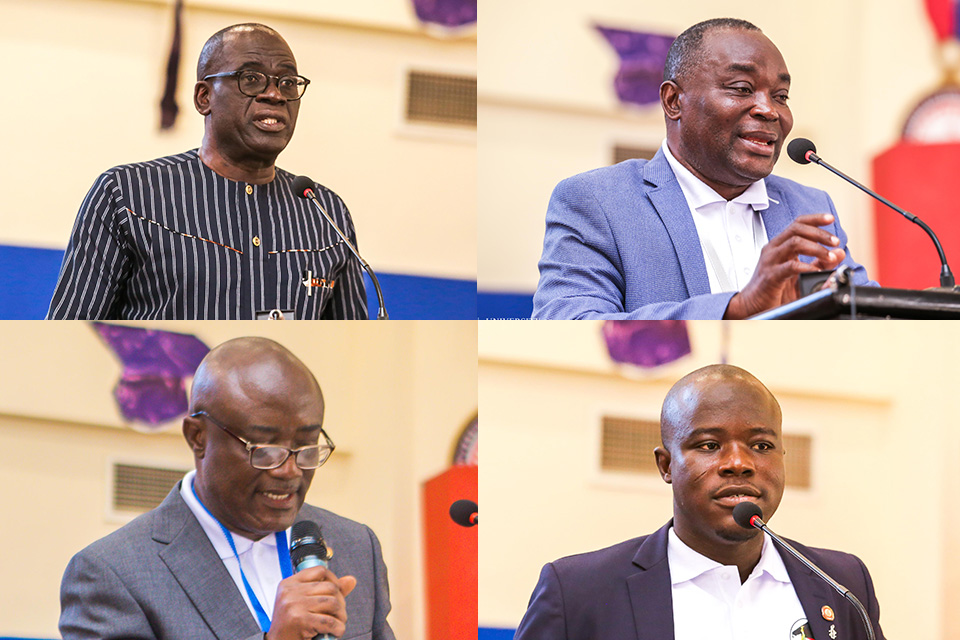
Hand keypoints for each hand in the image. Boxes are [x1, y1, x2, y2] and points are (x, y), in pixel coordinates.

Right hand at [266, 566, 356, 639]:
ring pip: (332, 603)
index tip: (337, 592)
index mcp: (289, 584)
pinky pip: (329, 621)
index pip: (319, 571)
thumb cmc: (290, 626)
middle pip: (329, 587)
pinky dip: (338, 628)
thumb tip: (350, 580)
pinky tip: (334, 632)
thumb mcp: (304, 603)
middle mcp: (290, 592)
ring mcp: (294, 605)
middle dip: (340, 602)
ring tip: (337, 623)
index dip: (334, 580)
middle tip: (338, 614)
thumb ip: (327, 591)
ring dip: (341, 616)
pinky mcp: (299, 620)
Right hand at [724, 213, 843, 318]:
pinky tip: (816, 271)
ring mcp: (770, 261)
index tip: (830, 219)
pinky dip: (807, 267)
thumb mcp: (802, 274)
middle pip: (797, 228)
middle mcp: (773, 249)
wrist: (752, 306)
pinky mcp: (770, 275)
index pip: (797, 224)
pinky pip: (790, 266)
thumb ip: (820, 263)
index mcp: (779, 246)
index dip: (814, 219)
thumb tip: (839, 253)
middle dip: (820, 233)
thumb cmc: (774, 290)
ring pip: (794, 242)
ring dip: (816, 247)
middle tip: (835, 241)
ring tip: (830, 256)